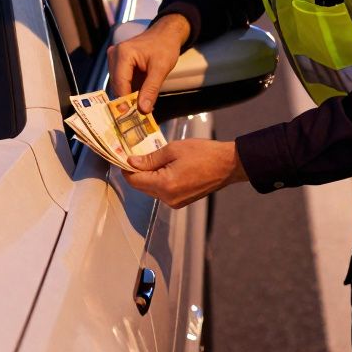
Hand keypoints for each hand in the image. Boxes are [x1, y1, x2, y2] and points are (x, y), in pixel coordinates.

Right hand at [108, 14, 189, 114]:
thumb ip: (151, 89)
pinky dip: (130, 91)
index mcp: (123, 54)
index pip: (121, 83)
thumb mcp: (161, 69)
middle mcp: (114, 55)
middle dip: (128, 101)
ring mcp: (114, 59)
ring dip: (129, 97)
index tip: (134, 118)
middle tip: (140, 116)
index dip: (126, 102)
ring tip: (142, 109)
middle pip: (117, 85)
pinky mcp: (118, 64)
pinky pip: (122, 82)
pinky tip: (140, 99)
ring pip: (118, 85)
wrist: (166, 34)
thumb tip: (143, 110)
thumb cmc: (165, 47)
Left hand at [123, 139, 247, 207]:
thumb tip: (131, 162)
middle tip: (137, 154)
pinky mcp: (182, 201)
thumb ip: (150, 158)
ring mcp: (175, 202)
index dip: (126, 169)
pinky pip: (163, 192)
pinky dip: (159, 181)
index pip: (134, 180)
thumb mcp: (173, 149)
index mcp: (165, 185)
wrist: (228, 165)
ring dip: (148, 176)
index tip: (124, 156)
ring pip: (151, 189)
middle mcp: (168, 198)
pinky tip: (164, 167)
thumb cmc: (203, 153)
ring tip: (153, 159)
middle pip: (141, 187)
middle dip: (137, 172)